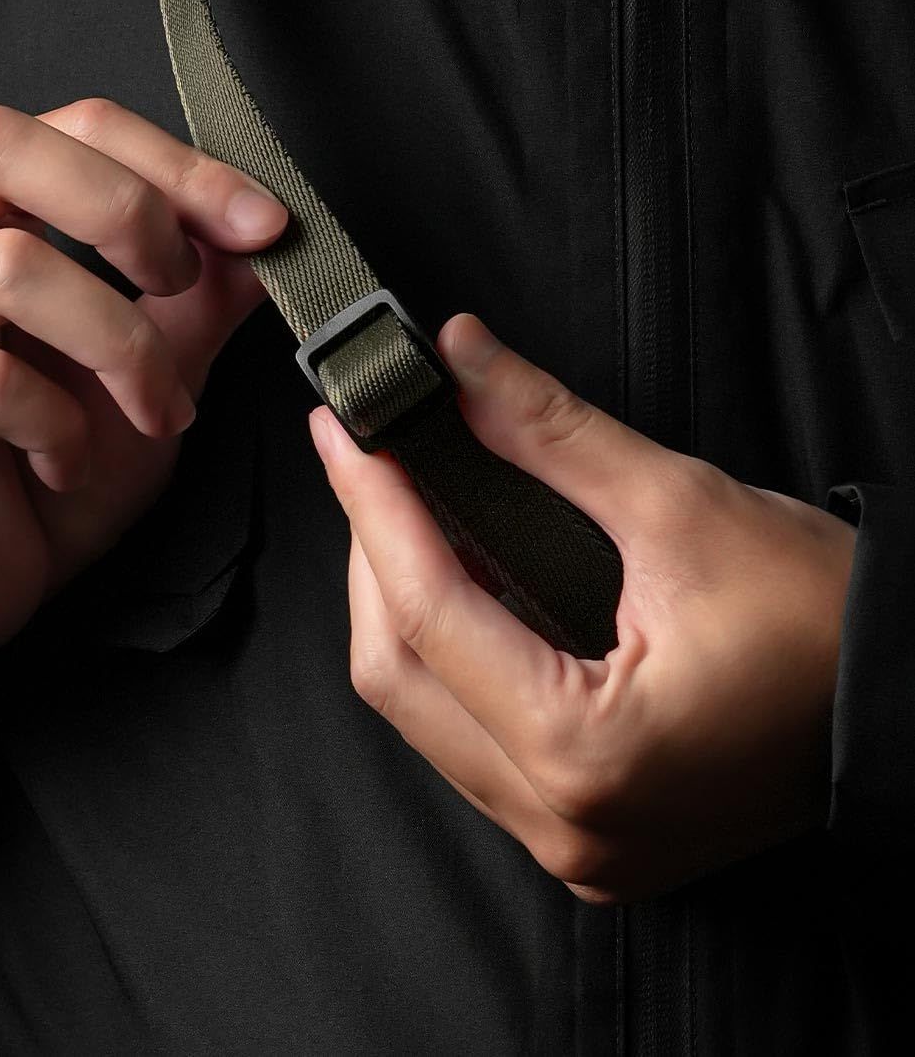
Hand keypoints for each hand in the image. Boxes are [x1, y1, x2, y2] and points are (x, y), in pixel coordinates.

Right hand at [0, 98, 288, 716]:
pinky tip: (69, 465)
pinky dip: (57, 423)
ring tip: (157, 411)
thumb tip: (264, 235)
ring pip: (1, 265)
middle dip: (125, 208)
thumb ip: (197, 300)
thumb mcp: (149, 372)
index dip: (173, 163)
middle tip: (182, 288)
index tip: (263, 225)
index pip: (62, 124)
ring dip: (116, 341)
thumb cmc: (49, 470)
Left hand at [308, 312, 856, 902]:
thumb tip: (460, 359)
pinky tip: (453, 576)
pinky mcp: (585, 833)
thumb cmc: (826, 618)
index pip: (430, 613)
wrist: (907, 700)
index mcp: (587, 755)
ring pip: (424, 713)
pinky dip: (448, 655)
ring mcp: (573, 843)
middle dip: (373, 556)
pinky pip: (470, 739)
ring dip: (402, 603)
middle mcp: (566, 823)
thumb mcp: (680, 505)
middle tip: (366, 457)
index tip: (343, 429)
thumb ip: (548, 430)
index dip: (374, 506)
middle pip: (401, 676)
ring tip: (401, 503)